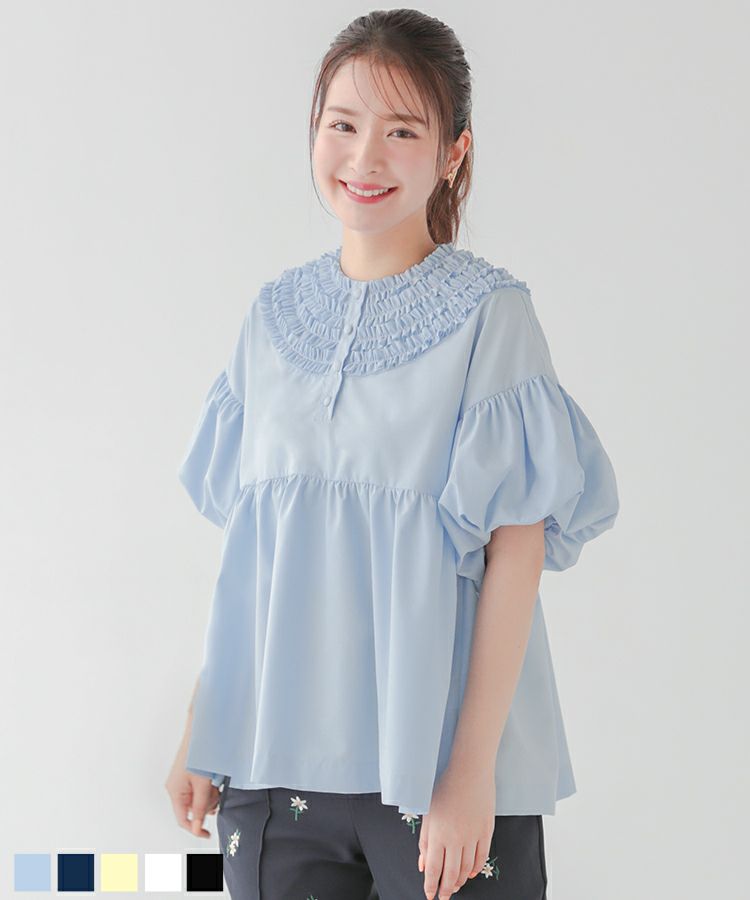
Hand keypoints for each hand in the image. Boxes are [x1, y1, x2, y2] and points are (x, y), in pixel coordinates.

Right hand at [164, 727, 220, 837]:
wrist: (200, 732)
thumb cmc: (198, 754)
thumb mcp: (203, 784)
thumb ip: (201, 807)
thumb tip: (198, 828)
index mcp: (175, 792)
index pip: (183, 820)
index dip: (196, 828)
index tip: (207, 834)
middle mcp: (176, 788)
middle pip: (193, 809)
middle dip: (206, 804)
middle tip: (215, 792)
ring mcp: (182, 781)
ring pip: (198, 799)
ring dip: (209, 795)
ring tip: (214, 782)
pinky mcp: (188, 775)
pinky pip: (199, 789)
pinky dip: (208, 787)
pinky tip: (213, 778)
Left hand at [418, 765, 495, 898]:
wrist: (469, 770)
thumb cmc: (444, 787)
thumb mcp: (428, 813)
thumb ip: (425, 841)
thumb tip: (423, 865)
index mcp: (438, 834)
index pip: (434, 869)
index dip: (431, 886)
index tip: (429, 895)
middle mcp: (456, 838)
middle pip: (451, 873)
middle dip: (446, 889)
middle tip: (444, 897)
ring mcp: (473, 836)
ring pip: (466, 868)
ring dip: (460, 881)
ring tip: (454, 886)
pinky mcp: (487, 831)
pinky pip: (482, 857)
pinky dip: (475, 869)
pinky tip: (469, 873)